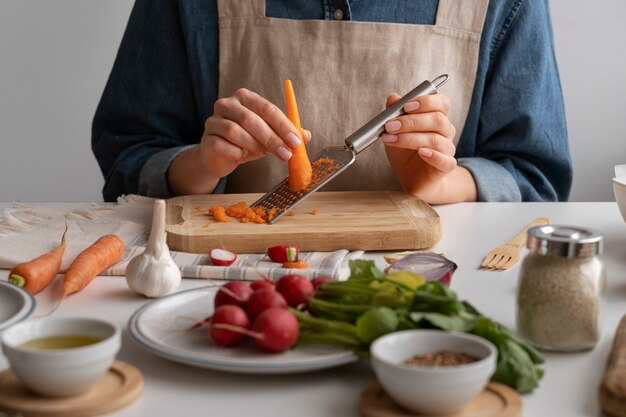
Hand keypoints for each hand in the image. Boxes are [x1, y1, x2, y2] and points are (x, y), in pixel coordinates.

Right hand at [167, 88, 309, 194]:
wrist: (221, 157)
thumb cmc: (248, 142)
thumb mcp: (270, 136)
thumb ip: (287, 134)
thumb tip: (306, 135)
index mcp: (244, 97)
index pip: (266, 108)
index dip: (283, 125)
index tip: (296, 141)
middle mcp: (226, 104)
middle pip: (250, 119)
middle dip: (271, 138)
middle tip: (286, 153)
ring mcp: (213, 120)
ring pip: (234, 131)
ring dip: (253, 145)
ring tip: (262, 153)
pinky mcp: (206, 139)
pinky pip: (221, 145)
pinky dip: (236, 152)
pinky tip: (242, 155)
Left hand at [382, 93, 464, 202]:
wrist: (412, 178)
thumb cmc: (405, 152)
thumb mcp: (395, 131)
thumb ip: (395, 113)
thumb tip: (393, 98)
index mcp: (436, 118)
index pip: (441, 103)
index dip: (426, 101)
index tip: (406, 106)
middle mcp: (445, 131)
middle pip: (438, 120)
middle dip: (411, 121)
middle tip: (390, 125)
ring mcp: (447, 149)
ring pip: (436, 140)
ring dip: (411, 138)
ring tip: (391, 140)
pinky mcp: (447, 167)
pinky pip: (446, 161)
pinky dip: (434, 156)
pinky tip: (421, 152)